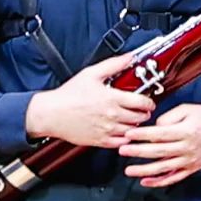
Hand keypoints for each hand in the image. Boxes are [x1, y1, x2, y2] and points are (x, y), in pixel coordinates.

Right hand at [25, 65, 151, 154]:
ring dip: (136, 126)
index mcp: (112, 98)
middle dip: (145, 113)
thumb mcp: (91, 73)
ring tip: (133, 120)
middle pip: (140, 117)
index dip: (149, 102)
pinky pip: (121, 143)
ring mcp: (107, 130)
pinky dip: (125, 138)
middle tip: (143, 110)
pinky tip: (123, 131)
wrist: (51, 114)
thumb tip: (129, 57)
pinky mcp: (100, 141)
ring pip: (132, 131)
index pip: (141, 102)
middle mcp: (112, 116)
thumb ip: (113, 64)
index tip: (148, 101)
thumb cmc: (68, 95)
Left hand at [125, 102, 200, 188]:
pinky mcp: (191, 168)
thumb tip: (154, 127)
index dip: (142, 135)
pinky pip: (173, 178)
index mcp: (186, 131)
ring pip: (163, 168)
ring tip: (129, 170)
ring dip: (144, 170)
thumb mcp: (189, 109)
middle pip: (158, 152)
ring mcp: (188, 160)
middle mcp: (186, 148)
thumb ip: (169, 117)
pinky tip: (146, 181)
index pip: (159, 134)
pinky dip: (159, 182)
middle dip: (137, 152)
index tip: (129, 135)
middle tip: (123, 150)